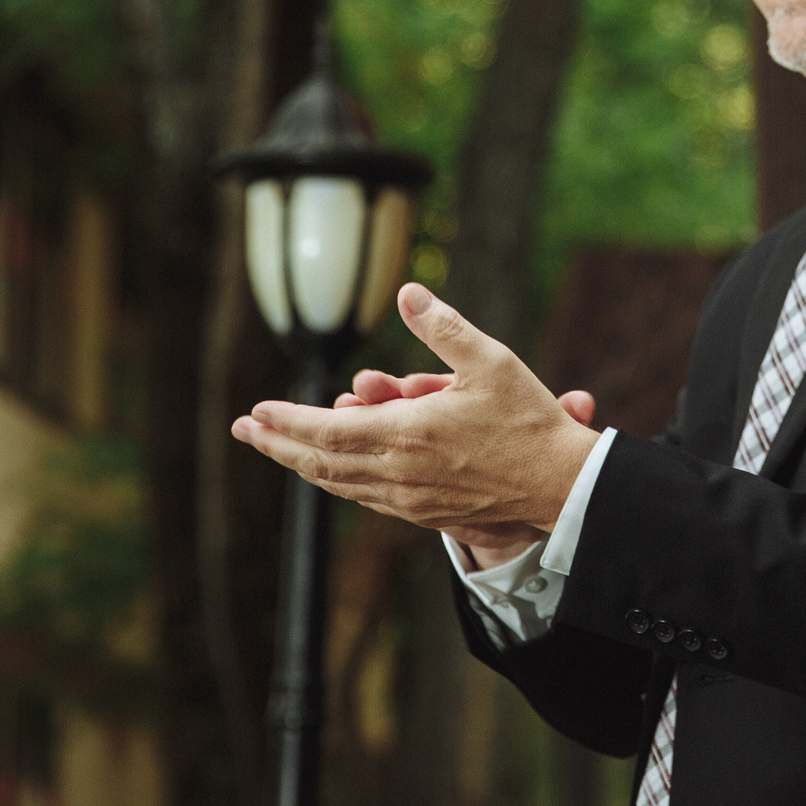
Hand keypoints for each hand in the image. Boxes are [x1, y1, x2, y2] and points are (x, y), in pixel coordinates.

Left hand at [230, 283, 597, 534]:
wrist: (560, 484)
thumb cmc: (529, 420)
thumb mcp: (490, 361)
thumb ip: (444, 327)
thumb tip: (408, 292)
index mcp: (409, 434)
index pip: (328, 431)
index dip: (288, 422)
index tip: (256, 411)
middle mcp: (400, 473)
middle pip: (321, 463)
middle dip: (278, 444)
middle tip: (245, 430)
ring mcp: (410, 499)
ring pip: (341, 484)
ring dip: (304, 463)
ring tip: (279, 447)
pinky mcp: (424, 513)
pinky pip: (366, 497)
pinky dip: (339, 480)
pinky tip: (333, 470)